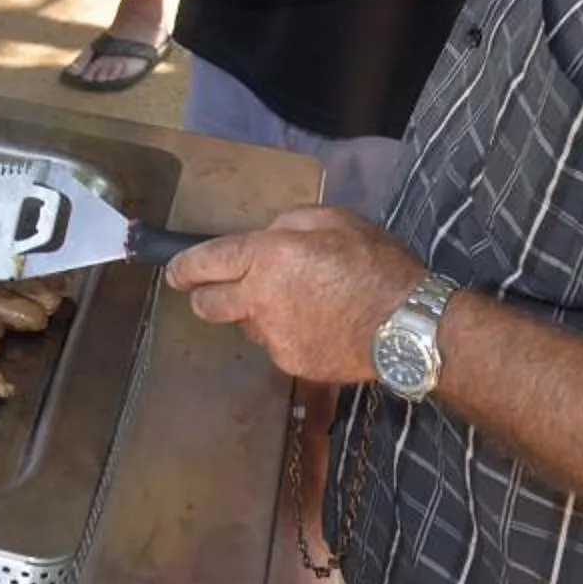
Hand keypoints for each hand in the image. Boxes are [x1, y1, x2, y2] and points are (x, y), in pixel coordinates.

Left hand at [164, 206, 432, 385]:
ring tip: (298, 304)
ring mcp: (274, 337)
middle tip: (221, 289)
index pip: (204, 263)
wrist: (408, 325)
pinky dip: (287, 335)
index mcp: (264, 257)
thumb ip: (288, 224)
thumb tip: (268, 235)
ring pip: (246, 327)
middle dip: (206, 296)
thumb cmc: (374, 264)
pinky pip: (276, 345)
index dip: (182, 268)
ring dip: (256, 315)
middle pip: (206, 306)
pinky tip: (318, 325)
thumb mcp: (332, 220)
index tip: (174, 272)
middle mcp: (258, 300)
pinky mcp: (292, 363)